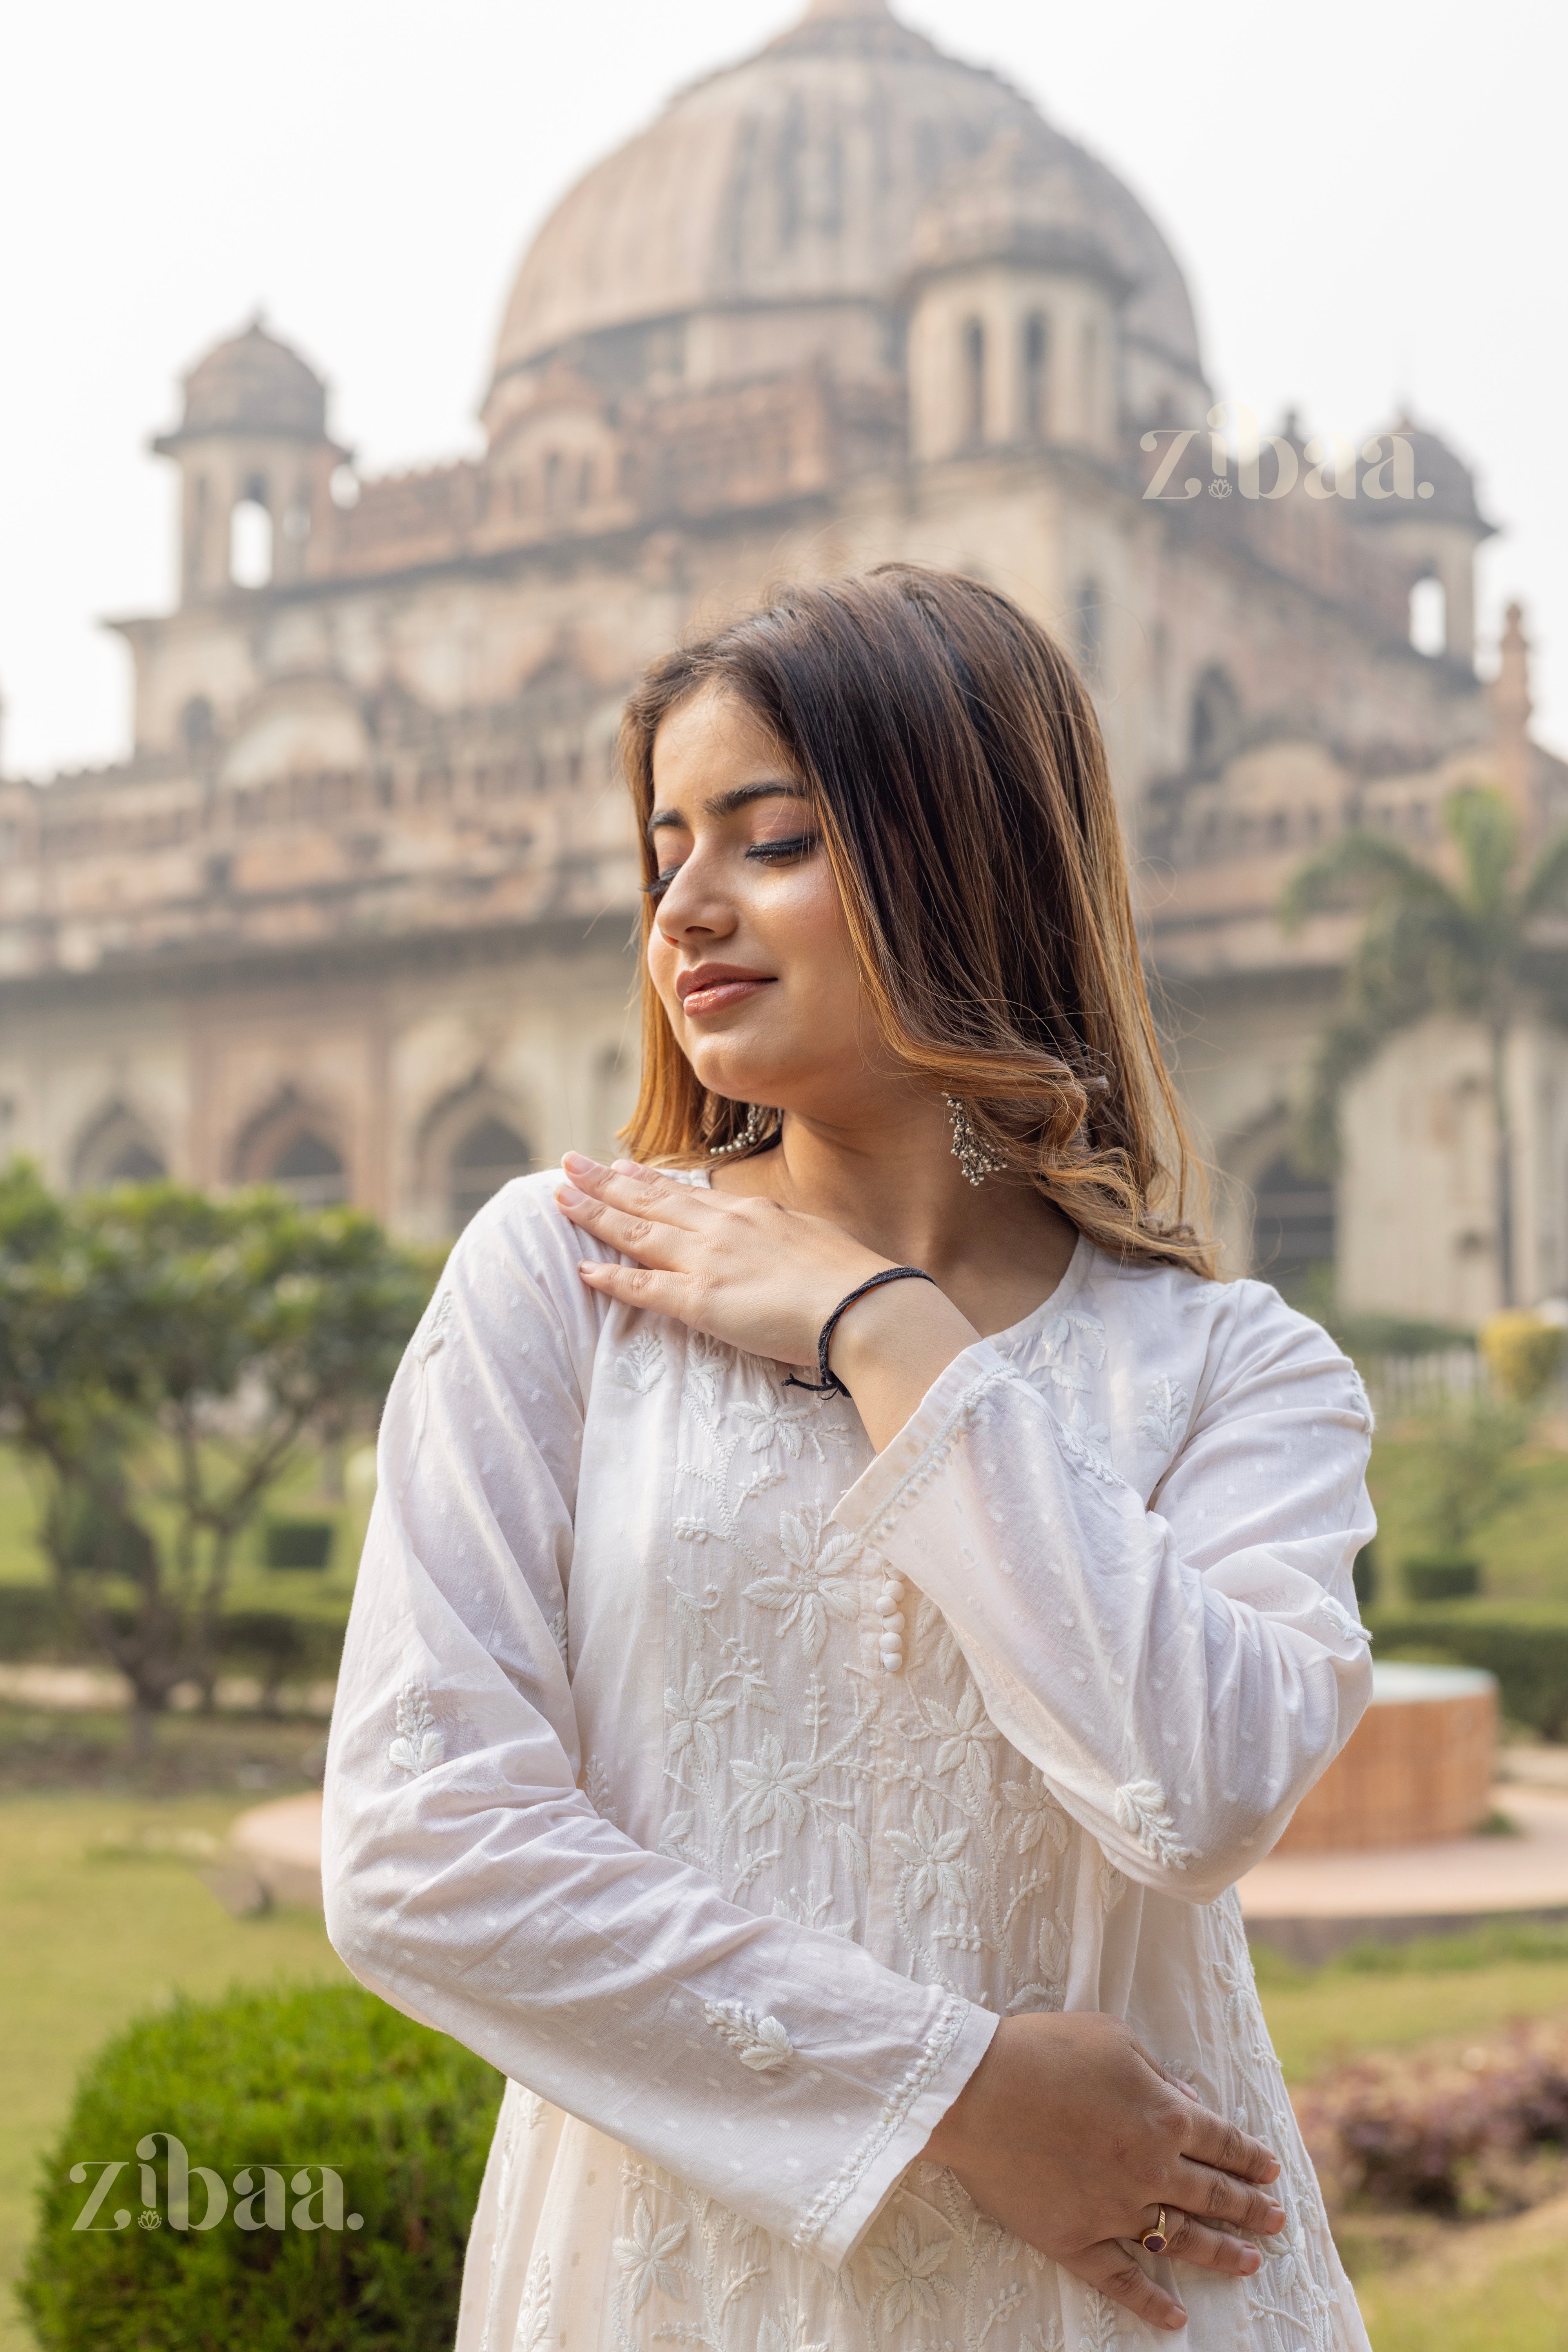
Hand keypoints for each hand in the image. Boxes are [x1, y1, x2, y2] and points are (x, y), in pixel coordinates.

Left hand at [553, 1159, 977, 1440]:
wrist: (862, 1305)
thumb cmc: (850, 1279)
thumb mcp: (812, 1237)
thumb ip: (781, 1233)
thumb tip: (775, 1235)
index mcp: (750, 1213)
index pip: (686, 1193)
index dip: (647, 1179)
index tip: (619, 1166)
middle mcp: (721, 1228)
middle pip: (650, 1201)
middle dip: (604, 1182)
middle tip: (568, 1164)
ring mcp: (706, 1261)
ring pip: (637, 1232)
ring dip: (594, 1214)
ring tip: (560, 1197)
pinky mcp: (700, 1301)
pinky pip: (644, 1288)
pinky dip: (611, 1278)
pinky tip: (584, 1270)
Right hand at [923, 2012, 1285, 2332]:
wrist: (975, 2088)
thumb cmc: (1042, 2050)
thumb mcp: (1112, 2038)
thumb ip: (1158, 2075)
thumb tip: (1187, 2103)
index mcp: (1163, 2117)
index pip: (1222, 2142)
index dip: (1250, 2157)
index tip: (1271, 2171)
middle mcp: (1149, 2170)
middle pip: (1213, 2196)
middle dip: (1250, 2208)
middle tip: (1276, 2220)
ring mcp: (1113, 2211)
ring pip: (1181, 2241)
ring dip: (1221, 2254)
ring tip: (1250, 2262)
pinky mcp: (1074, 2240)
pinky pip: (1119, 2280)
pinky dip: (1149, 2302)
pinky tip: (1174, 2317)